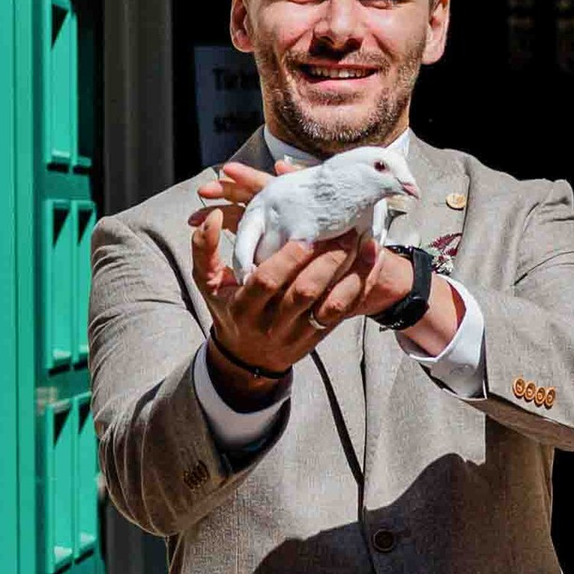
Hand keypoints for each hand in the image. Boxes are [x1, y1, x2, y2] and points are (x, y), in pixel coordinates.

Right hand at [191, 166, 387, 379]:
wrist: (247, 356)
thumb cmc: (228, 307)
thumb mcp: (208, 283)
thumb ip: (204, 250)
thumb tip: (212, 217)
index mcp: (242, 308)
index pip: (266, 283)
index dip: (286, 259)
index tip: (304, 235)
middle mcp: (270, 325)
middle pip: (302, 293)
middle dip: (324, 261)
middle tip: (340, 231)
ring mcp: (297, 334)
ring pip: (328, 304)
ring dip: (347, 271)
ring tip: (358, 240)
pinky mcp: (318, 336)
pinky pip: (342, 312)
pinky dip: (358, 284)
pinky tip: (368, 259)